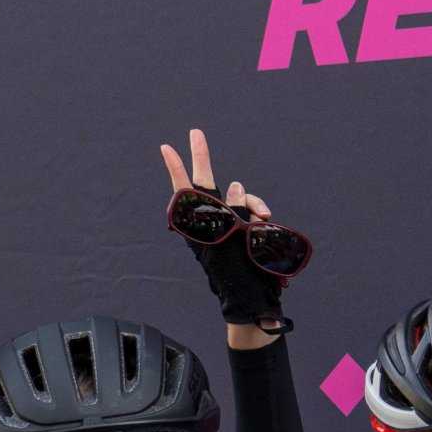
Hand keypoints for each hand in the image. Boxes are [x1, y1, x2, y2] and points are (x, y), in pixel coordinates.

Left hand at [160, 127, 299, 338]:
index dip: (177, 169)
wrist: (252, 298)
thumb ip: (234, 211)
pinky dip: (259, 213)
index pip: (186, 193)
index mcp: (201, 226)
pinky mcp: (243, 227)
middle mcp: (211, 220)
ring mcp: (227, 223)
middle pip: (208, 185)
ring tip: (262, 217)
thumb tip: (237, 186)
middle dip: (203, 161)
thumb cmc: (237, 273)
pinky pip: (251, 210)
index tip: (166, 148)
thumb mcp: (234, 241)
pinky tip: (266, 222)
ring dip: (252, 204)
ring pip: (238, 198)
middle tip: (196, 134)